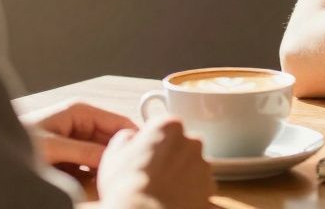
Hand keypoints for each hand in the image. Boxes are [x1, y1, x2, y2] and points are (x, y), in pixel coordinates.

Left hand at [25, 101, 136, 170]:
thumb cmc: (18, 140)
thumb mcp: (52, 146)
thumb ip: (83, 151)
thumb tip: (112, 157)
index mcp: (81, 111)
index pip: (119, 121)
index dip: (133, 137)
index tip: (143, 154)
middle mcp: (82, 124)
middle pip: (113, 141)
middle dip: (117, 156)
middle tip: (124, 173)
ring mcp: (77, 142)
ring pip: (103, 156)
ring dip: (105, 168)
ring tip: (108, 180)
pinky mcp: (72, 159)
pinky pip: (91, 168)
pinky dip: (94, 177)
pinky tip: (94, 185)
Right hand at [96, 116, 214, 208]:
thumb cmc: (128, 186)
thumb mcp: (114, 154)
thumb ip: (126, 138)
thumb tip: (130, 138)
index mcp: (169, 127)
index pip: (164, 127)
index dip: (153, 141)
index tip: (145, 153)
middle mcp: (192, 142)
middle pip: (182, 145)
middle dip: (171, 156)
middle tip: (153, 173)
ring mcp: (204, 166)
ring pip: (192, 166)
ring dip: (181, 175)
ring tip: (162, 190)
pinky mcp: (210, 188)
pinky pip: (200, 186)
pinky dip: (191, 192)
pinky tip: (174, 198)